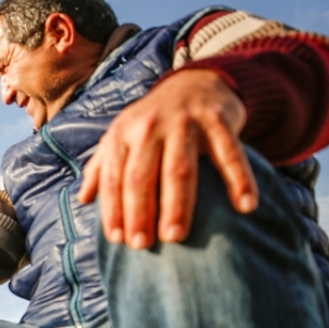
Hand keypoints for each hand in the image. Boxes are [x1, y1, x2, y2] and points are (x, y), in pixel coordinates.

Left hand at [80, 68, 257, 248]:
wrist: (195, 82)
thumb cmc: (152, 121)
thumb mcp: (121, 136)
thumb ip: (101, 166)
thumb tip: (83, 200)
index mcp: (123, 134)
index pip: (114, 177)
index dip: (113, 209)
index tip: (117, 239)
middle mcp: (150, 127)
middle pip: (142, 175)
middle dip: (139, 212)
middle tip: (142, 245)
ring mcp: (185, 122)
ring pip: (180, 169)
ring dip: (177, 205)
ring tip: (176, 236)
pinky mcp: (218, 120)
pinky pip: (230, 154)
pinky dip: (240, 180)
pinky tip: (245, 207)